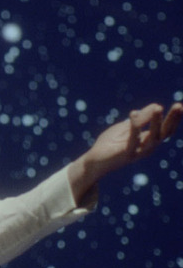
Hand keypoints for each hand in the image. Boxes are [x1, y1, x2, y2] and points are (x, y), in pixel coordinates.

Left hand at [68, 103, 182, 202]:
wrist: (93, 161)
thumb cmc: (109, 144)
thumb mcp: (125, 127)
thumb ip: (140, 119)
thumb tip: (157, 106)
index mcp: (148, 140)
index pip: (166, 129)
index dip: (174, 118)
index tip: (180, 105)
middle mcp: (147, 147)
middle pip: (164, 133)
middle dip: (172, 120)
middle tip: (178, 106)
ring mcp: (138, 152)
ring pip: (152, 138)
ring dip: (155, 122)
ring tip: (158, 108)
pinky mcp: (126, 155)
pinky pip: (133, 141)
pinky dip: (134, 128)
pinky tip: (133, 114)